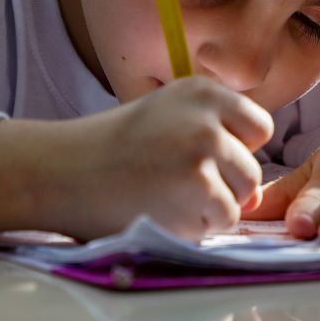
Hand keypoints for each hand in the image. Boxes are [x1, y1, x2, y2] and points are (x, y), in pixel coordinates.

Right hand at [0, 76, 274, 240]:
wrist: (61, 171)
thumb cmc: (111, 149)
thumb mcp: (165, 115)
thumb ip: (213, 139)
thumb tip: (256, 194)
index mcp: (202, 91)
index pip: (258, 128)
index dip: (235, 151)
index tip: (198, 158)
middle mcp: (207, 117)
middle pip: (252, 170)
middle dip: (224, 188)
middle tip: (175, 186)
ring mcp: (203, 154)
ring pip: (240, 199)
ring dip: (210, 211)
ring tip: (167, 199)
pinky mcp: (196, 191)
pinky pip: (221, 222)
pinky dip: (196, 229)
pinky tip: (161, 213)